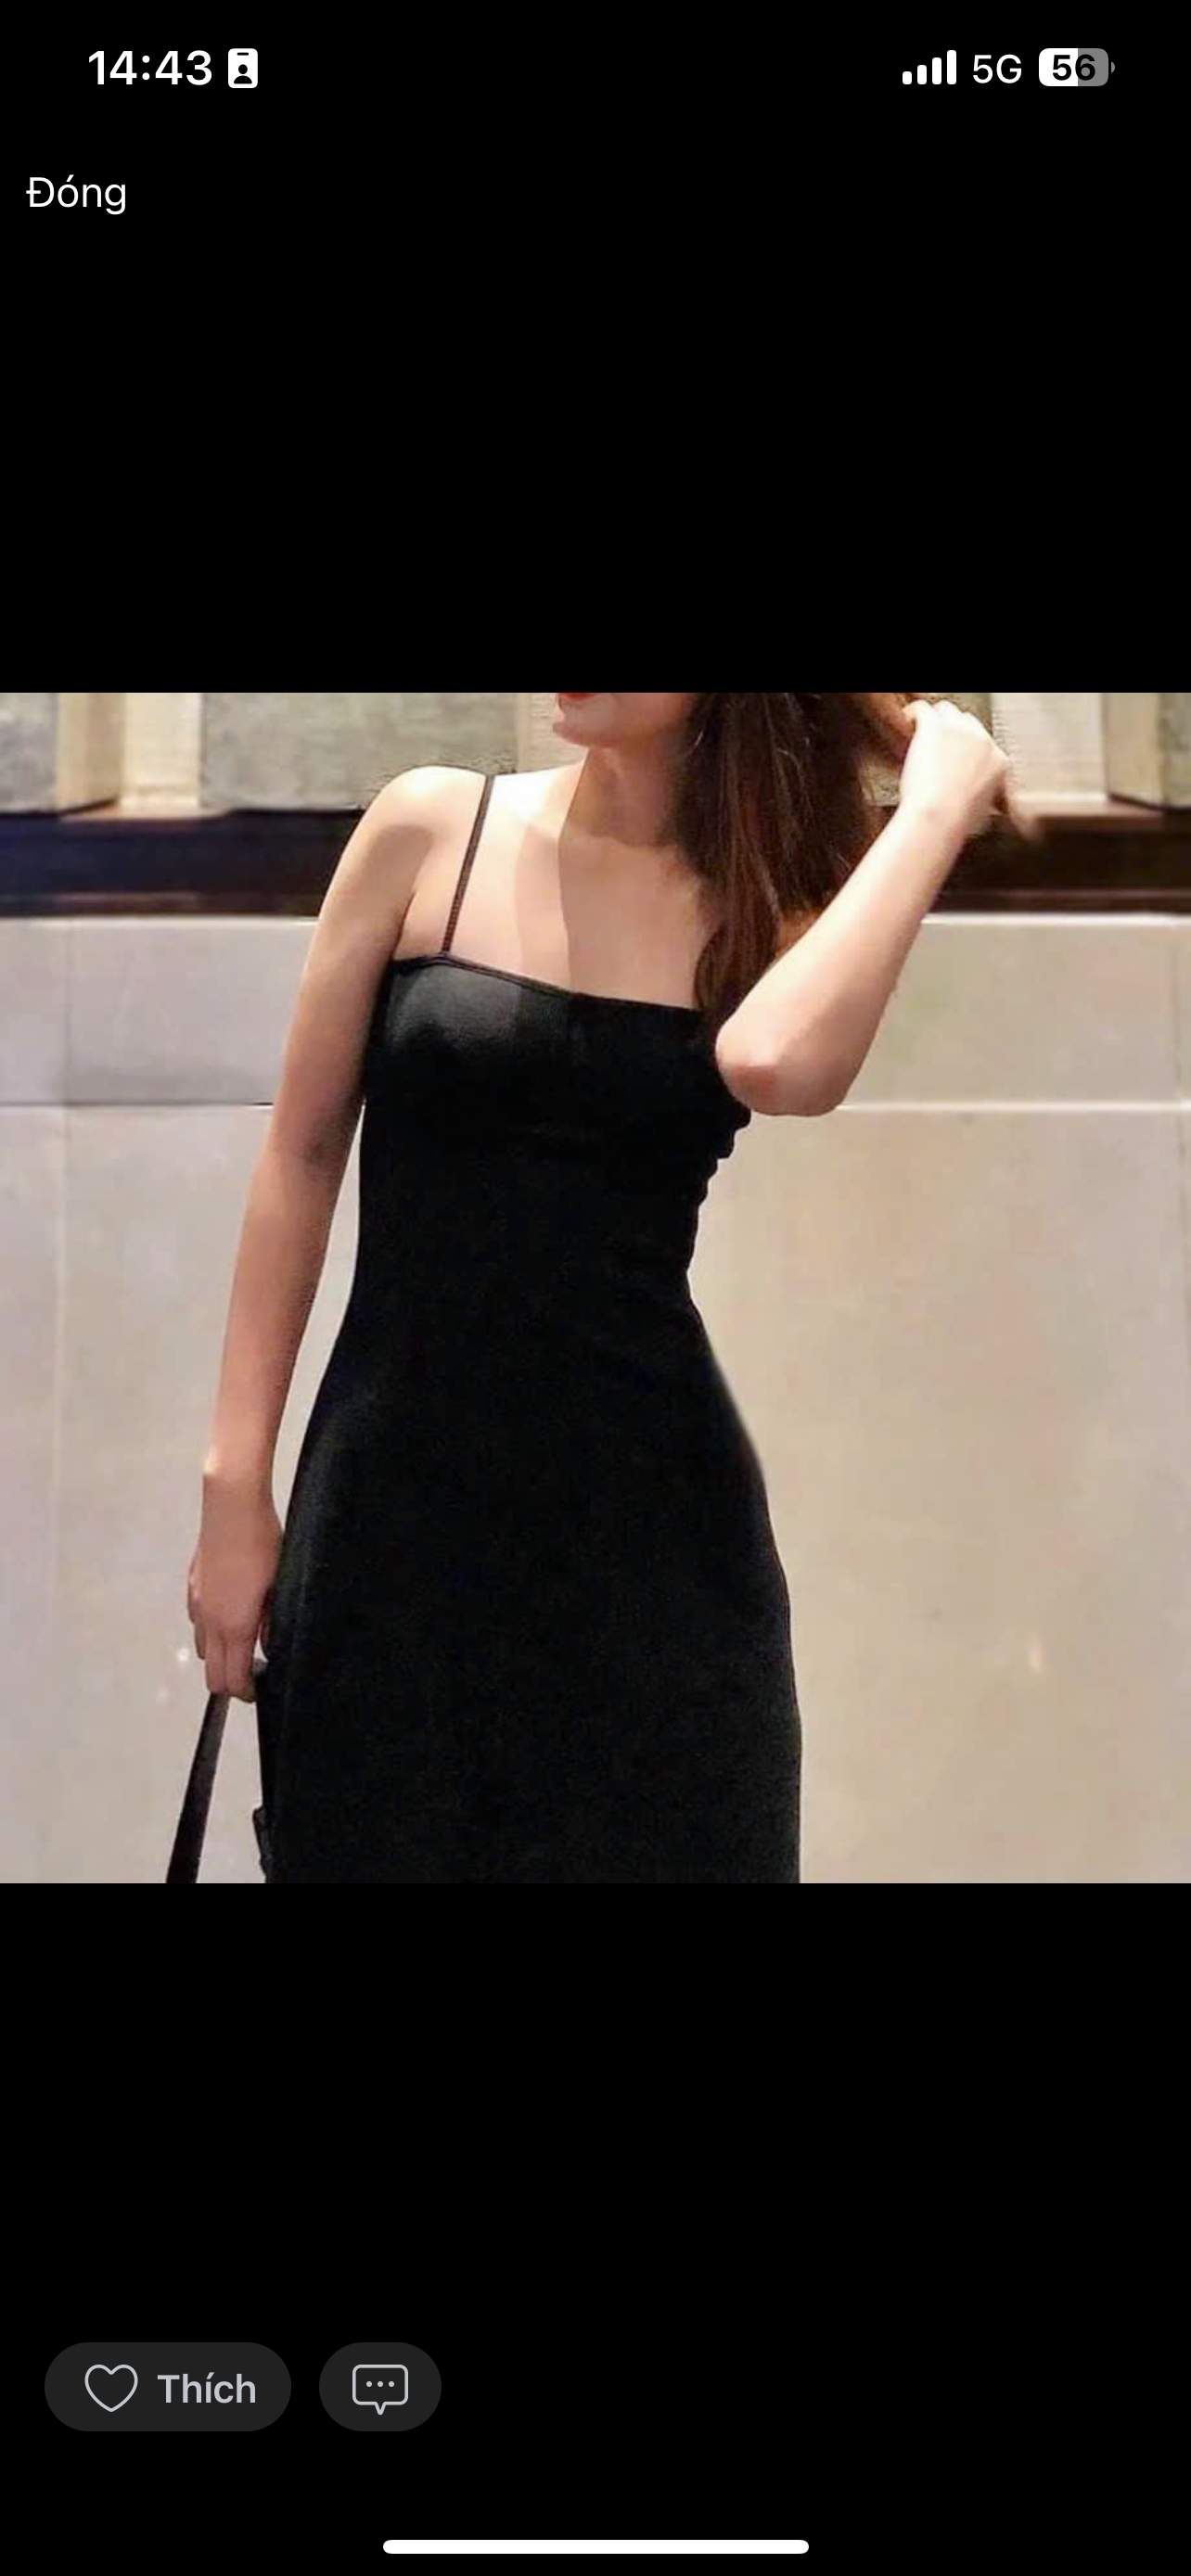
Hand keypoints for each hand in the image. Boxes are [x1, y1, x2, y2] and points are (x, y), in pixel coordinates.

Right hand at [186, 1477, 282, 1703]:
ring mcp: (198, 1605)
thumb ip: (273, 1623)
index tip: (259, 1691)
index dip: (246, 1693)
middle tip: (253, 1676)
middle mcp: (210, 1622)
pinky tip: (228, 1615)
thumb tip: (269, 1646)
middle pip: (212, 1675)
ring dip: (219, 1656)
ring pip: (202, 1650)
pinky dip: (210, 1632)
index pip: (234, 1679)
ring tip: (242, 1645)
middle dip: (231, 1683)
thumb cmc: (262, 1544)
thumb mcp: (279, 1586)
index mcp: (235, 1626)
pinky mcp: (192, 1588)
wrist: (232, 1508)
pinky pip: (197, 1624)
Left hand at [898, 698, 1013, 841]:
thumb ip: (986, 796)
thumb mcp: (984, 811)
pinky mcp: (936, 726)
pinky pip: (923, 709)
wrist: (941, 817)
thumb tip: (979, 799)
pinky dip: (913, 715)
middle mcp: (983, 741)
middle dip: (952, 733)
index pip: (984, 744)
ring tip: (919, 733)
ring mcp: (960, 731)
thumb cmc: (957, 822)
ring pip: (947, 711)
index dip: (966, 750)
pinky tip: (907, 723)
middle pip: (967, 723)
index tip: (954, 758)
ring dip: (934, 721)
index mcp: (999, 761)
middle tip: (936, 747)